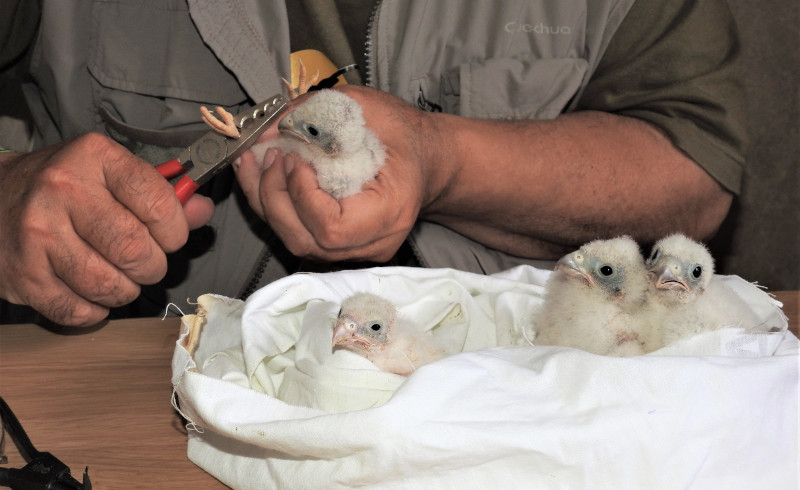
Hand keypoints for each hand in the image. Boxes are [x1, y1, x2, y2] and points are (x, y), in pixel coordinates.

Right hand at [0, 134, 213, 325]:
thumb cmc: (64, 188)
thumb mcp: (112, 175)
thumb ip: (162, 193)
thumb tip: (201, 211)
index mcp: (95, 158)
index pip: (159, 204)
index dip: (175, 231)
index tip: (169, 236)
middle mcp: (63, 190)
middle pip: (136, 250)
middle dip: (151, 266)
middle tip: (142, 261)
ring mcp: (38, 234)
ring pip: (110, 286)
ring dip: (125, 290)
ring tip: (116, 275)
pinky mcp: (22, 274)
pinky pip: (78, 311)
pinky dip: (93, 310)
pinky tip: (88, 292)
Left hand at [235, 86, 433, 261]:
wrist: (428, 161)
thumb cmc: (403, 135)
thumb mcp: (364, 107)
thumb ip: (312, 113)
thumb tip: (266, 132)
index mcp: (390, 213)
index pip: (331, 229)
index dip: (301, 197)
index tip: (293, 159)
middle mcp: (375, 242)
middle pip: (306, 241)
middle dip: (274, 197)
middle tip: (269, 156)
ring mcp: (358, 250)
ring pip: (297, 242)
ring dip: (266, 202)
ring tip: (255, 163)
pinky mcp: (342, 247)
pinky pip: (300, 235)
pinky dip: (276, 208)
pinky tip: (264, 177)